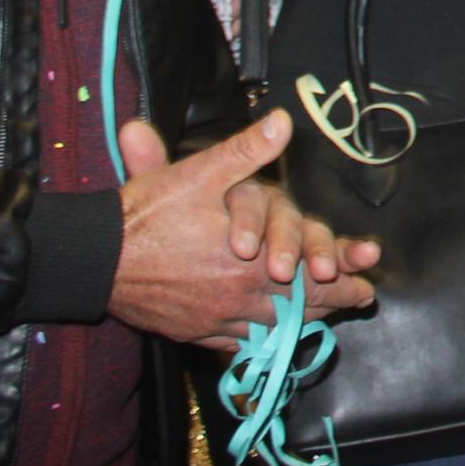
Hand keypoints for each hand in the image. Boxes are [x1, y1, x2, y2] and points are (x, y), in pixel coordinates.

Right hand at [112, 111, 379, 349]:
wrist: (94, 259)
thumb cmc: (146, 216)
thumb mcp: (198, 174)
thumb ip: (245, 151)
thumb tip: (283, 122)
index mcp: (247, 262)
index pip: (310, 275)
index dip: (343, 276)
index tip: (370, 281)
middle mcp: (236, 296)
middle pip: (298, 306)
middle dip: (334, 301)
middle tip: (362, 298)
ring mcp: (213, 319)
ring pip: (271, 327)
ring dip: (303, 323)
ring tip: (328, 319)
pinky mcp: (191, 332)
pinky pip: (236, 344)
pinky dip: (260, 341)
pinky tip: (271, 339)